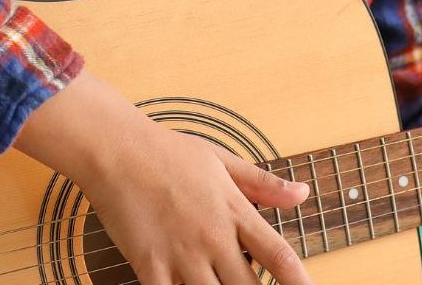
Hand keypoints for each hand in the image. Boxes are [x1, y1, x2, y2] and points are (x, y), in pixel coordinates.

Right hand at [18, 73, 313, 284]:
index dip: (300, 282)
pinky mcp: (151, 266)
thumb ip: (263, 183)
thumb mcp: (222, 160)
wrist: (118, 149)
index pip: (278, 255)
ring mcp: (182, 255)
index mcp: (234, 210)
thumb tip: (302, 193)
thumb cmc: (169, 152)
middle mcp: (213, 237)